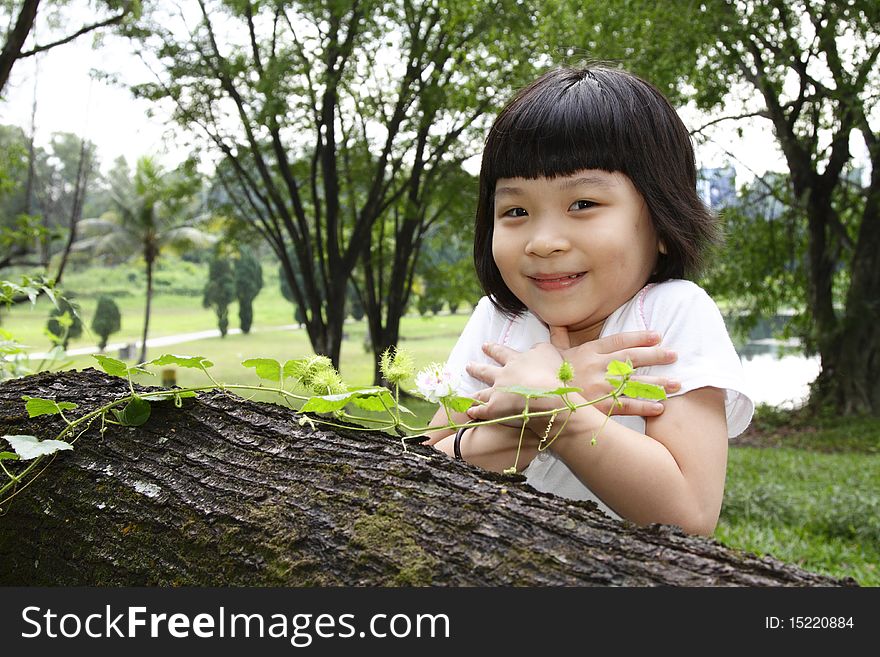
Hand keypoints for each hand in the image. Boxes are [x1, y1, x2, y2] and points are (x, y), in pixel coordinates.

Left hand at [465, 342, 568, 428]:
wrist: (548, 396)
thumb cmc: (552, 373)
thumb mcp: (548, 352)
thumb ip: (539, 348)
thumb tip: (533, 349)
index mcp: (516, 361)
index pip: (502, 353)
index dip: (493, 349)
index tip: (484, 346)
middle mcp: (503, 376)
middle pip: (486, 371)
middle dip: (476, 368)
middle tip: (468, 365)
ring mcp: (497, 393)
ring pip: (481, 393)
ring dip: (473, 394)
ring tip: (465, 396)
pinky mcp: (495, 409)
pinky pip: (482, 411)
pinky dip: (475, 411)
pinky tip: (470, 412)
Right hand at [547, 327, 678, 415]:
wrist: (535, 397)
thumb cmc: (544, 375)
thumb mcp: (551, 353)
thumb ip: (558, 338)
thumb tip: (554, 322)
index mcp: (588, 351)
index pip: (619, 341)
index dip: (639, 337)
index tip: (657, 335)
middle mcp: (597, 366)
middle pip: (632, 358)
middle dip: (655, 356)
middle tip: (674, 354)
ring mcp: (599, 387)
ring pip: (634, 383)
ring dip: (657, 384)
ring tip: (676, 384)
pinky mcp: (599, 407)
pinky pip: (626, 406)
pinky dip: (644, 406)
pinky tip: (660, 407)